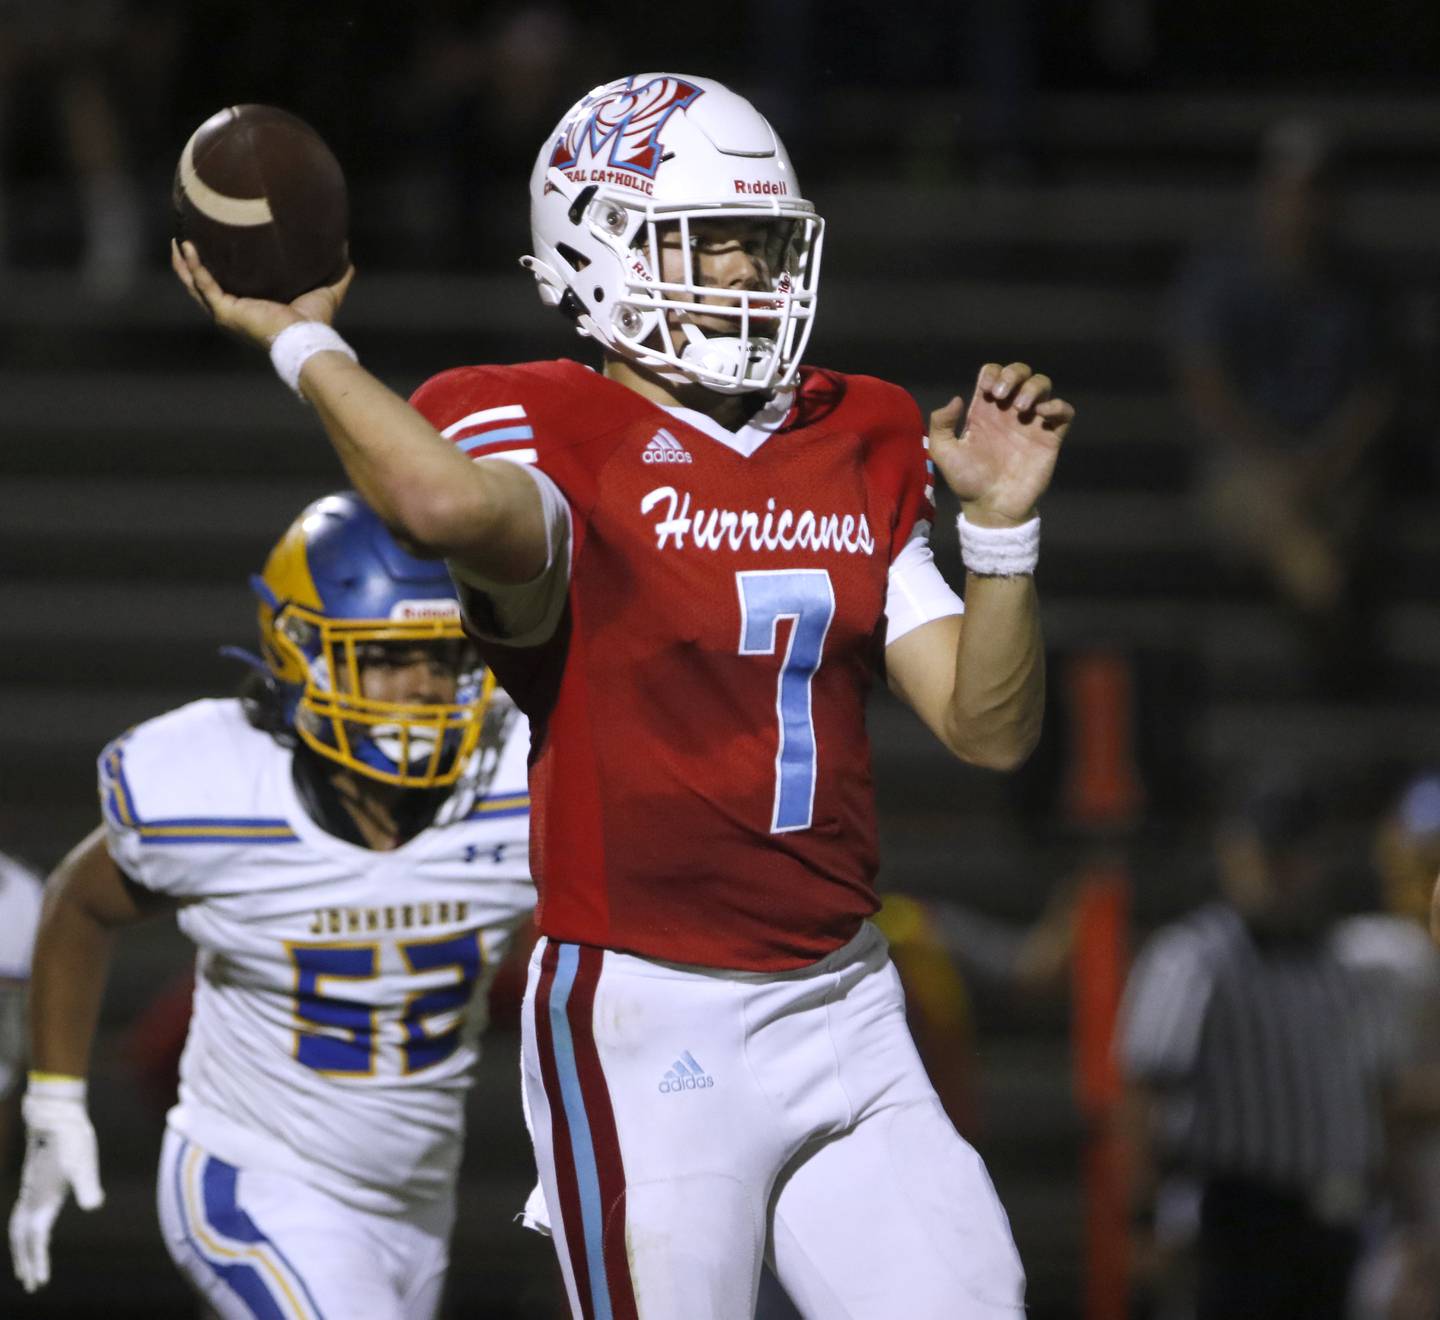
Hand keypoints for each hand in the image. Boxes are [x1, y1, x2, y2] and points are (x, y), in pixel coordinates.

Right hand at [9, 1084, 103, 1292]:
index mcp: (42, 1201)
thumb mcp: (84, 1163)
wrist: (56, 1116)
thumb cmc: (73, 1139)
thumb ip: (87, 1187)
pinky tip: (30, 1230)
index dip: (38, 1261)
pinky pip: (20, 1215)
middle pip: (22, 1239)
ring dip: (21, 1249)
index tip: (40, 1282)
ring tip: (26, 1265)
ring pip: (18, 1227)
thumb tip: (95, 1206)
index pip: (36, 1239)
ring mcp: (30, 1191)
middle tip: (31, 1284)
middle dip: (26, 1262)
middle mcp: (32, 1199)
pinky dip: (21, 1230)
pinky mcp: (33, 1182)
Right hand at [171, 239, 354, 348]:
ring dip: (184, 263)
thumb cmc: (316, 323)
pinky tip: (187, 247)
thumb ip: (336, 271)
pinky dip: (194, 266)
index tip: (211, 245)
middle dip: (190, 264)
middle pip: (202, 285)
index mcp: (250, 308)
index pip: (226, 287)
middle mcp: (234, 312)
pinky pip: (203, 285)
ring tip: (177, 239)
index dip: (216, 268)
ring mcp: (226, 313)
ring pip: (195, 285)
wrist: (308, 340)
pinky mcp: (226, 311)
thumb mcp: (326, 290)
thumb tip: (346, 248)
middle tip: (182, 238)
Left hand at [929, 362, 1074, 526]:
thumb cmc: (967, 481)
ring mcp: (1031, 422)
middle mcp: (1009, 411)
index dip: (992, 373)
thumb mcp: (943, 453)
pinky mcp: (1050, 438)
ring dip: (1033, 387)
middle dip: (1014, 373)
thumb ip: (941, 424)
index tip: (988, 392)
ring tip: (1021, 408)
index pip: (993, 373)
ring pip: (1042, 385)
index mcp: (985, 410)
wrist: (991, 508)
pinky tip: (1043, 413)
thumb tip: (957, 399)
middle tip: (1002, 394)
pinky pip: (1064, 412)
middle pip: (1020, 372)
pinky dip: (1059, 406)